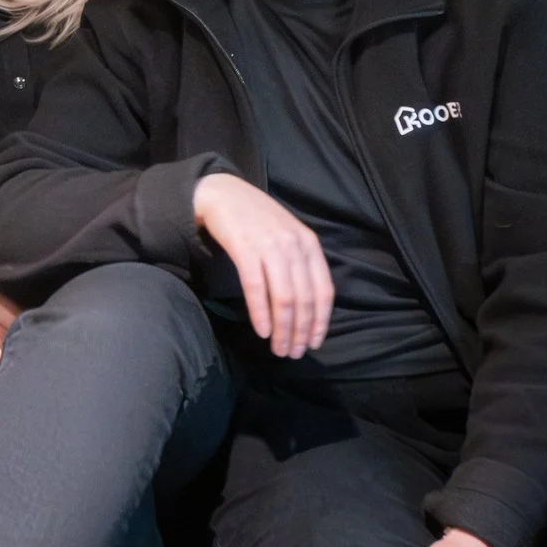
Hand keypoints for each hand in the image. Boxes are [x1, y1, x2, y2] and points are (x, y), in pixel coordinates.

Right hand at [192, 172, 331, 358]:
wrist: (222, 193)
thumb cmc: (256, 218)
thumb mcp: (287, 235)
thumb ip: (300, 262)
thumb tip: (307, 306)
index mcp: (309, 244)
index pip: (324, 290)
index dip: (320, 321)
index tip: (313, 343)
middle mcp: (294, 245)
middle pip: (304, 299)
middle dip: (299, 331)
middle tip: (292, 353)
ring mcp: (269, 245)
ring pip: (283, 298)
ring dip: (282, 329)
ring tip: (278, 348)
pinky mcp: (244, 248)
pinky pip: (256, 287)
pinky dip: (260, 313)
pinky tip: (262, 331)